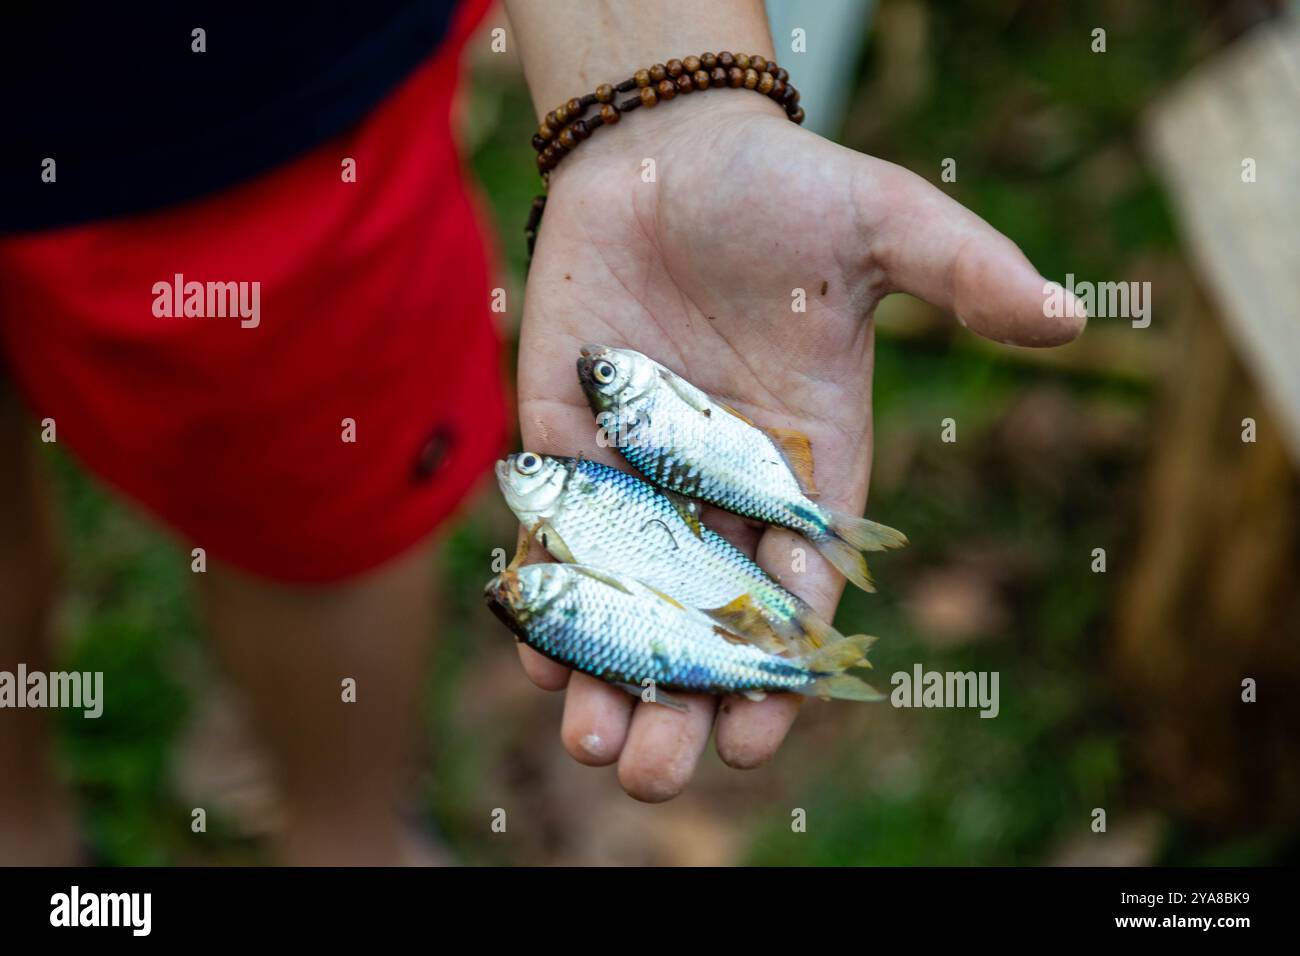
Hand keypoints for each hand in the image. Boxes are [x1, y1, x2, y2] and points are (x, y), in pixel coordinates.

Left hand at [514, 93, 1084, 801]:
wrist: (670, 151)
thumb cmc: (786, 187)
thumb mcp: (882, 221)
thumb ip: (962, 271)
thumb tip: (1069, 314)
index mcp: (808, 464)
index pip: (797, 587)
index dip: (778, 665)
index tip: (755, 735)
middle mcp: (723, 487)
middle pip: (706, 617)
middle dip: (685, 698)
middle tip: (658, 774)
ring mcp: (641, 472)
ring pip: (628, 597)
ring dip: (609, 673)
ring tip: (594, 741)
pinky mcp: (569, 445)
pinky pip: (560, 539)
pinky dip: (550, 597)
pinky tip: (538, 659)